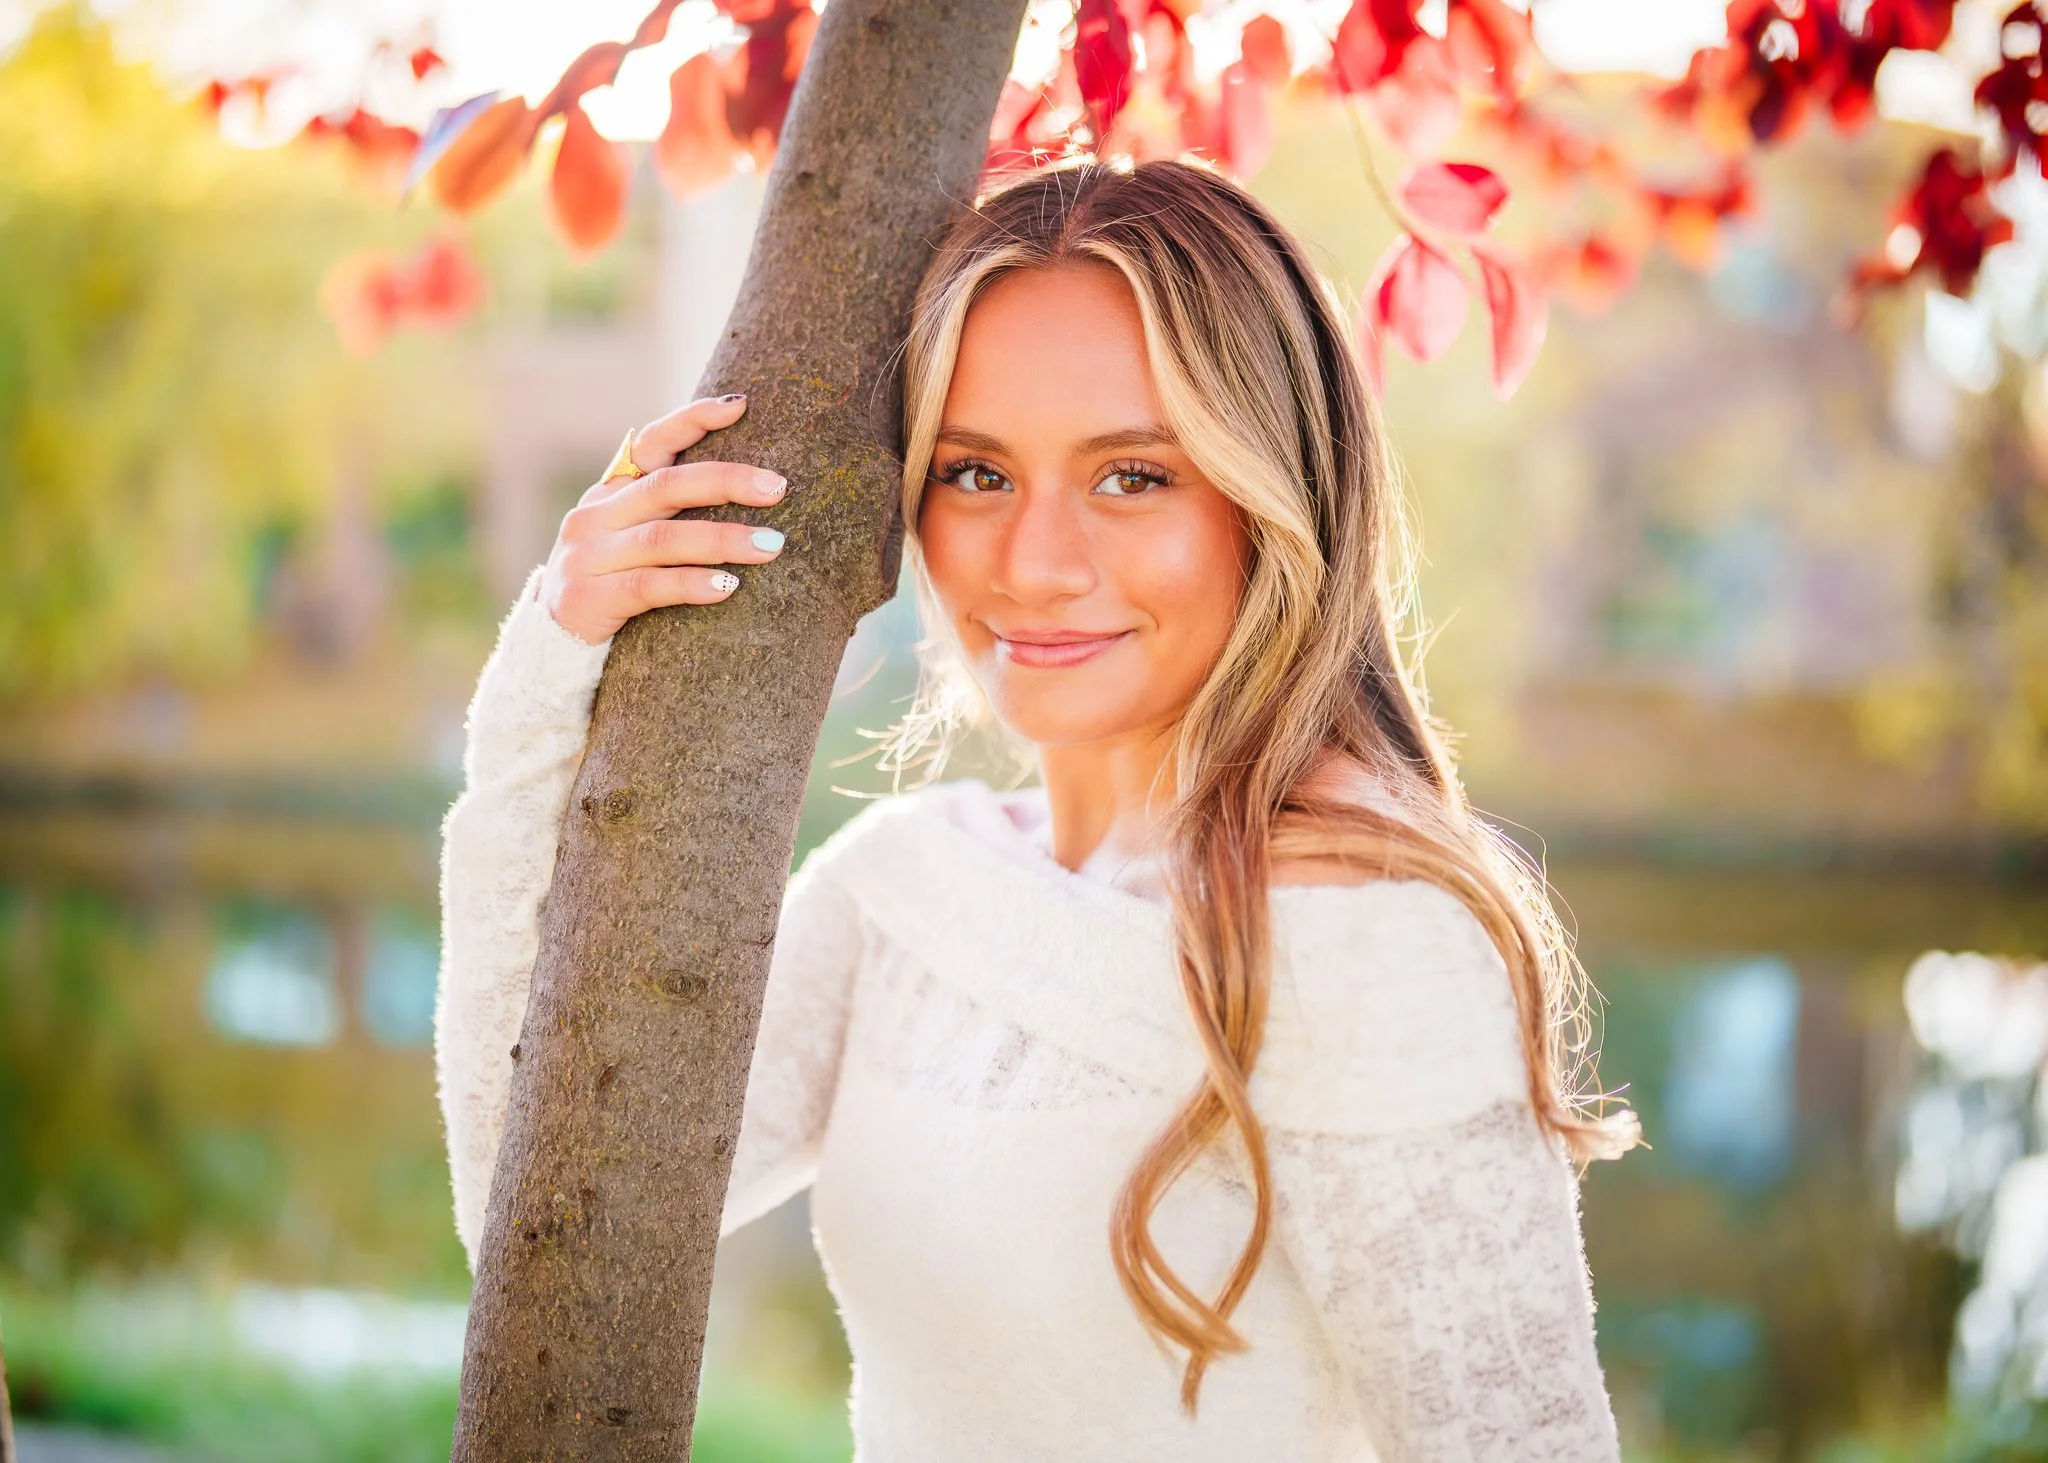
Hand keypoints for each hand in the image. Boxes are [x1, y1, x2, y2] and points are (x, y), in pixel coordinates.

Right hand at [539, 394, 787, 644]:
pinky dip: (691, 584)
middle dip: (727, 482)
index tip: (740, 404)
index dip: (693, 419)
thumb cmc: (615, 583)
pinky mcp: (586, 599)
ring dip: (722, 539)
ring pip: (663, 539)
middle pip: (667, 487)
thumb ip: (670, 510)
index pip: (652, 442)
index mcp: (611, 492)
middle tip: (778, 488)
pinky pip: (647, 587)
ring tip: (771, 545)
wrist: (554, 642)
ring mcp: (587, 556)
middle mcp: (595, 516)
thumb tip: (750, 482)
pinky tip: (727, 587)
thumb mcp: (633, 537)